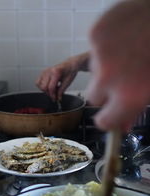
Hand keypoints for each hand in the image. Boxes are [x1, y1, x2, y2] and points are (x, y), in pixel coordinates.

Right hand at [36, 52, 89, 100]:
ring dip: (45, 90)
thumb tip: (57, 98)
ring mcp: (45, 71)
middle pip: (44, 87)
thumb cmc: (69, 71)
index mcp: (55, 72)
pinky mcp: (43, 72)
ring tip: (52, 90)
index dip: (52, 95)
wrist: (69, 65)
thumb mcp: (67, 83)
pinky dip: (42, 86)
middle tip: (54, 95)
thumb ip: (61, 91)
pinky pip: (38, 81)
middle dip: (49, 93)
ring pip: (39, 84)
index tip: (55, 99)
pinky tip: (48, 86)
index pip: (50, 87)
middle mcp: (48, 71)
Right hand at [86, 0, 149, 132]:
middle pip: (94, 97)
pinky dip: (104, 46)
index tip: (110, 114)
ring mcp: (100, 54)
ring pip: (93, 72)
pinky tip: (122, 37)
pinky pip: (93, 49)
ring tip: (128, 51)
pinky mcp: (95, 34)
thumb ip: (135, 111)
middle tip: (123, 76)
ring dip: (106, 66)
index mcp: (129, 97)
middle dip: (105, 91)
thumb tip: (122, 128)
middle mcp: (109, 78)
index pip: (104, 122)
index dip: (108, 119)